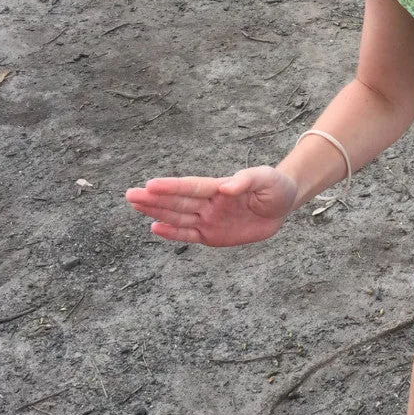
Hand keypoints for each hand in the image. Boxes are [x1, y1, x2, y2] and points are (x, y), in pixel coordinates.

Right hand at [125, 167, 298, 245]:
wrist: (283, 204)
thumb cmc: (274, 186)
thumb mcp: (266, 179)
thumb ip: (247, 181)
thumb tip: (227, 186)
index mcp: (219, 187)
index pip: (191, 187)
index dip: (171, 187)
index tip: (150, 185)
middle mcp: (209, 202)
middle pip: (178, 201)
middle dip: (154, 198)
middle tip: (130, 194)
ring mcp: (209, 219)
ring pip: (178, 217)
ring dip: (157, 212)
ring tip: (136, 205)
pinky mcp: (212, 235)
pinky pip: (190, 235)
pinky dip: (173, 234)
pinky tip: (155, 228)